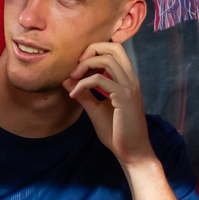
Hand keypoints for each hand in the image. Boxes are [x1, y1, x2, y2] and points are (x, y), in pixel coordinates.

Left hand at [63, 42, 154, 167]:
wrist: (132, 152)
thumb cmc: (116, 132)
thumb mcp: (96, 109)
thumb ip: (84, 94)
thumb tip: (66, 80)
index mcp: (126, 79)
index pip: (113, 50)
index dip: (94, 51)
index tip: (78, 67)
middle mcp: (130, 79)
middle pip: (113, 47)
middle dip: (90, 50)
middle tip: (75, 66)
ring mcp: (129, 87)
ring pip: (107, 59)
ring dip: (85, 65)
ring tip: (72, 78)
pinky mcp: (124, 97)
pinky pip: (100, 79)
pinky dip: (83, 84)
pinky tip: (74, 95)